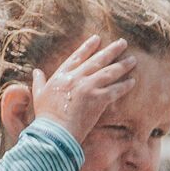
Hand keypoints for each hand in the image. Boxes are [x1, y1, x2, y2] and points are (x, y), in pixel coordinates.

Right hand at [26, 34, 138, 151]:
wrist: (54, 132)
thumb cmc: (46, 116)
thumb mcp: (38, 95)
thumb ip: (39, 81)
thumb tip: (36, 71)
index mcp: (62, 75)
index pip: (77, 57)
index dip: (88, 47)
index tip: (97, 38)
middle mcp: (76, 77)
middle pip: (97, 60)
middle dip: (111, 50)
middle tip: (123, 43)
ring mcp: (88, 87)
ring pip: (109, 72)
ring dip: (122, 65)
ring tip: (133, 60)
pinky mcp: (98, 99)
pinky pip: (115, 90)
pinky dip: (125, 85)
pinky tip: (132, 81)